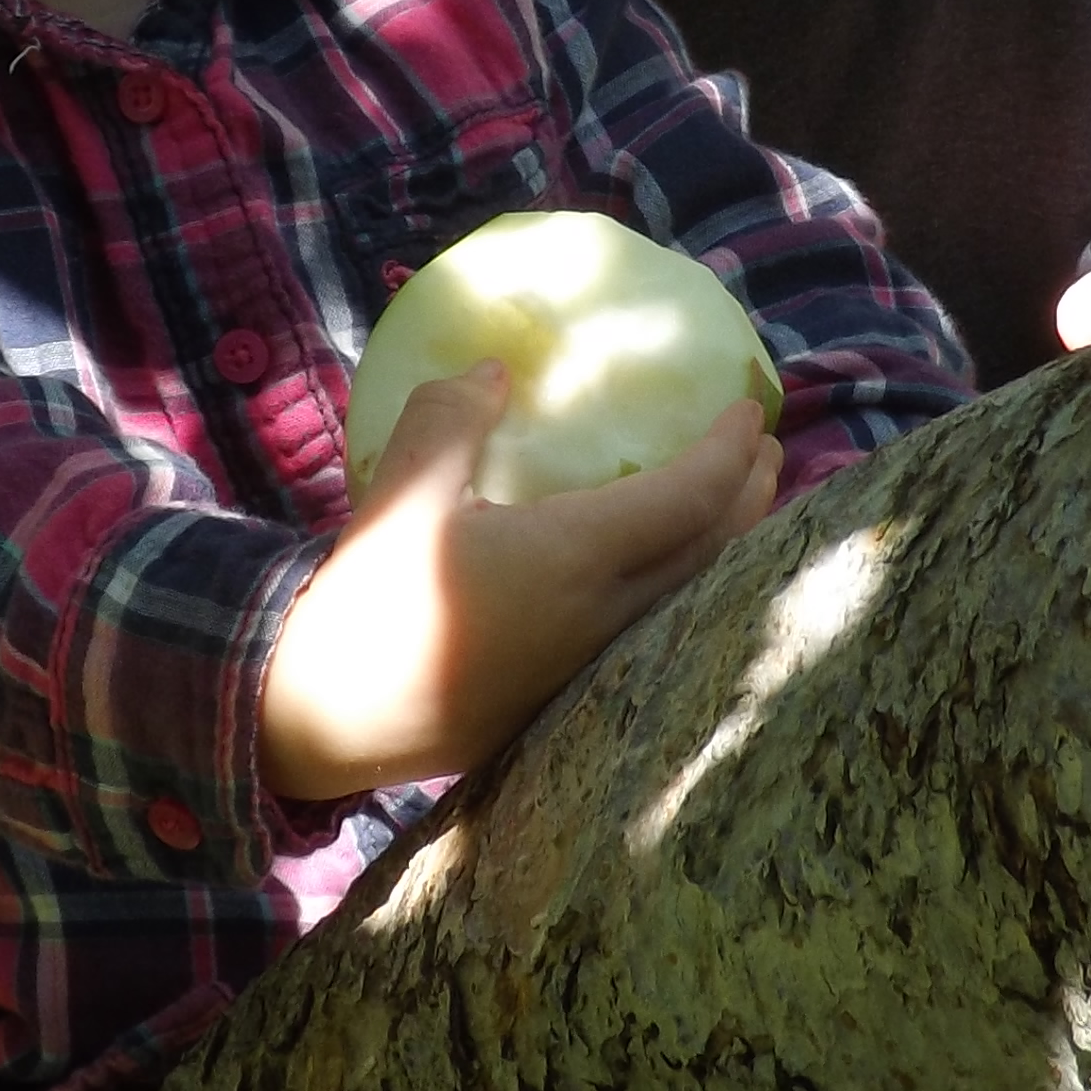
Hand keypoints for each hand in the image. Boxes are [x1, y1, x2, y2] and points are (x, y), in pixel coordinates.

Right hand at [261, 362, 779, 798]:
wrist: (324, 721)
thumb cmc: (366, 602)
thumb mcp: (400, 493)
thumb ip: (451, 418)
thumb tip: (495, 369)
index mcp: (574, 559)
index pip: (690, 497)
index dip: (730, 450)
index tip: (748, 408)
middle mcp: (605, 617)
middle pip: (715, 553)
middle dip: (752, 495)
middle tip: (766, 447)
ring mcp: (595, 666)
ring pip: (693, 598)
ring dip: (727, 544)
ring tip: (736, 502)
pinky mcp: (571, 699)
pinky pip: (658, 628)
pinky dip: (687, 583)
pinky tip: (665, 567)